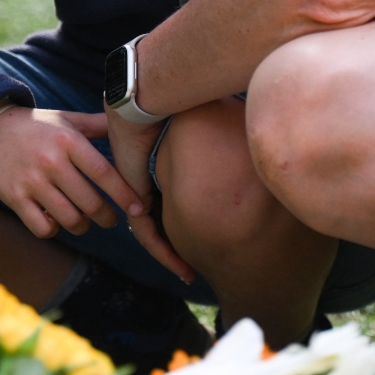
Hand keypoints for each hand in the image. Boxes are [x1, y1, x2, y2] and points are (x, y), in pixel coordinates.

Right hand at [0, 106, 125, 238]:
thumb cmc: (35, 126)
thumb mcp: (67, 120)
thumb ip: (98, 125)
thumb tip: (132, 120)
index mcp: (69, 141)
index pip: (104, 173)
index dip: (125, 195)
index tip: (139, 208)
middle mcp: (51, 162)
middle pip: (90, 202)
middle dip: (107, 217)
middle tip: (112, 219)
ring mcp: (32, 182)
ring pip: (69, 219)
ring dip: (83, 225)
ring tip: (86, 221)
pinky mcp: (14, 198)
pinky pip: (42, 227)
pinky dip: (54, 229)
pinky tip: (56, 220)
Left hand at [106, 107, 195, 283]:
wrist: (150, 100)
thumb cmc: (178, 107)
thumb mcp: (196, 132)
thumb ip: (208, 146)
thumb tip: (241, 151)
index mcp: (160, 170)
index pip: (170, 205)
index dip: (184, 225)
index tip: (204, 240)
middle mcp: (147, 183)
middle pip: (161, 224)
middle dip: (176, 249)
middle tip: (190, 270)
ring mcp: (137, 191)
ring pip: (153, 233)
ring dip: (170, 256)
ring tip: (186, 274)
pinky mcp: (133, 196)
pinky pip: (146, 231)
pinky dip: (161, 249)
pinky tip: (178, 264)